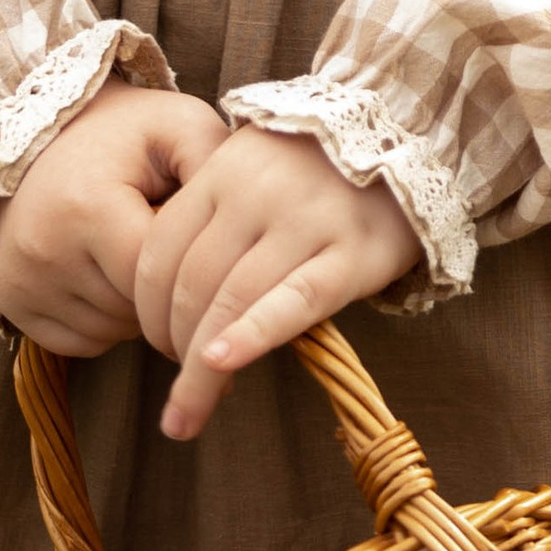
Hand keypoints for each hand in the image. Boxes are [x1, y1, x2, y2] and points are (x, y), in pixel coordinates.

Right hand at [0, 82, 228, 355]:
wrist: (38, 128)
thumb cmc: (121, 130)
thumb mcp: (178, 126)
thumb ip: (218, 167)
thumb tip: (252, 230)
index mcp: (88, 209)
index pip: (160, 280)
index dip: (195, 278)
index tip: (216, 264)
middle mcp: (45, 253)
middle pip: (137, 312)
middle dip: (168, 292)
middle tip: (179, 254)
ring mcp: (21, 281)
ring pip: (112, 332)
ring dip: (139, 311)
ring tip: (141, 257)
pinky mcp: (8, 300)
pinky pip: (80, 341)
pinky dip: (106, 321)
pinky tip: (110, 276)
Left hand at [133, 128, 422, 437]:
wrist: (405, 137)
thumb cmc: (313, 169)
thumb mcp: (250, 169)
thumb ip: (212, 220)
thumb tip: (169, 307)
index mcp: (221, 170)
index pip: (158, 250)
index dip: (146, 309)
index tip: (155, 343)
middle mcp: (255, 192)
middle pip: (191, 283)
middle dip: (171, 346)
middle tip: (176, 389)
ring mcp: (304, 221)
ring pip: (231, 301)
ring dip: (199, 369)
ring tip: (186, 413)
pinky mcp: (351, 255)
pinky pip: (292, 303)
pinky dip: (250, 337)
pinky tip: (219, 366)